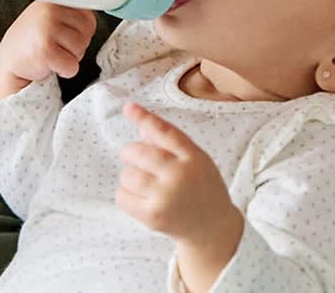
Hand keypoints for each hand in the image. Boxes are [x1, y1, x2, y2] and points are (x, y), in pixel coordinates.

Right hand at [0, 1, 95, 98]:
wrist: (10, 62)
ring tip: (51, 53)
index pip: (88, 17)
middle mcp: (50, 9)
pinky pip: (72, 66)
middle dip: (75, 45)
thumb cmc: (32, 41)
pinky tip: (48, 64)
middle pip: (87, 33)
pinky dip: (63, 71)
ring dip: (69, 57)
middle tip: (55, 45)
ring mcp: (47, 27)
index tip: (62, 34)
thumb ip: (72, 12)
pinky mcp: (45, 49)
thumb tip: (96, 15)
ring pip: (81, 48)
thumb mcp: (52, 17)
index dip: (79, 31)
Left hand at [115, 102, 239, 245]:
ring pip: (127, 175)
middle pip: (137, 152)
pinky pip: (122, 196)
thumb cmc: (199, 186)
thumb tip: (137, 118)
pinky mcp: (153, 216)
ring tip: (146, 184)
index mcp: (193, 157)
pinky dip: (126, 195)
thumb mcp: (194, 158)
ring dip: (130, 177)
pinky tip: (142, 198)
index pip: (165, 132)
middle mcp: (180, 175)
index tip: (129, 107)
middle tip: (138, 161)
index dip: (145, 118)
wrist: (212, 227)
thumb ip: (167, 139)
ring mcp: (166, 197)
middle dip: (131, 153)